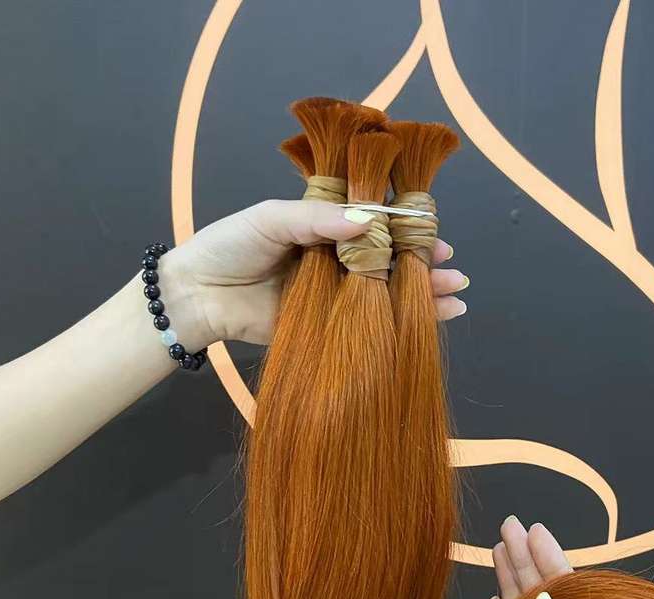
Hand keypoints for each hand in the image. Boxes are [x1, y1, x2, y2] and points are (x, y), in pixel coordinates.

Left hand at [160, 200, 469, 346]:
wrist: (197, 295)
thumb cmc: (229, 245)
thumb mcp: (272, 219)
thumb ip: (317, 218)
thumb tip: (368, 221)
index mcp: (325, 224)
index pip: (375, 220)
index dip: (405, 225)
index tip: (430, 230)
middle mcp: (336, 257)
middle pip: (389, 258)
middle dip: (423, 262)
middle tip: (451, 267)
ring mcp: (335, 293)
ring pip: (386, 291)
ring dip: (422, 293)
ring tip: (455, 292)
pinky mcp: (329, 324)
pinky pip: (369, 322)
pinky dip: (401, 322)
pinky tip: (436, 318)